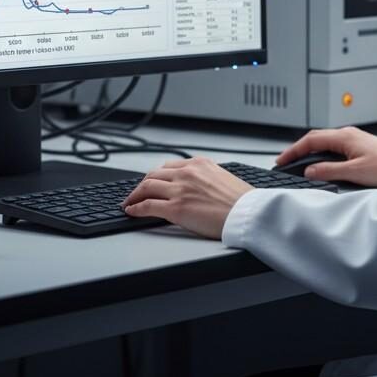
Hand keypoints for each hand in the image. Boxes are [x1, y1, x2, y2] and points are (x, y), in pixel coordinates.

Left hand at [121, 157, 253, 238]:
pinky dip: (136, 208)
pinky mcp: (176, 208)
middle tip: (136, 192)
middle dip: (142, 184)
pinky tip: (131, 211)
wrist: (247, 213)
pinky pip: (148, 206)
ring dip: (134, 195)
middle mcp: (187, 173)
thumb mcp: (223, 177)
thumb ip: (206, 178)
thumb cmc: (241, 201)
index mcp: (199, 164)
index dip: (156, 176)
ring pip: (147, 187)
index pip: (169, 167)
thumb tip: (198, 187)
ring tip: (129, 202)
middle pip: (154, 174)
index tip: (151, 182)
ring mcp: (180, 190)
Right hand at [276, 126, 376, 187]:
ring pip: (325, 142)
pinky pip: (333, 147)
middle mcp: (347, 134)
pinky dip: (321, 154)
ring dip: (310, 151)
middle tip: (285, 161)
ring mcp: (353, 140)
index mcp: (344, 137)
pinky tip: (320, 162)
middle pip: (316, 138)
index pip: (311, 140)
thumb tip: (310, 171)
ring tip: (298, 163)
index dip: (294, 150)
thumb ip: (330, 170)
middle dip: (298, 149)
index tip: (281, 160)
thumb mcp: (355, 172)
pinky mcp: (359, 147)